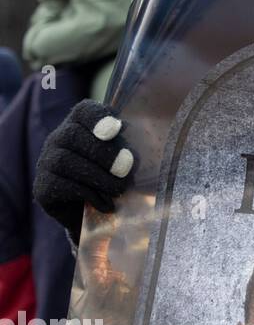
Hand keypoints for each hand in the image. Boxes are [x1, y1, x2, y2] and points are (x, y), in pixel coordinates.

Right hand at [34, 100, 134, 242]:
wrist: (90, 214)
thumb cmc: (113, 177)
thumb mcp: (124, 158)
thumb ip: (128, 145)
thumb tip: (139, 134)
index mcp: (79, 125)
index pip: (83, 110)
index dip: (99, 117)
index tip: (116, 129)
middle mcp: (58, 139)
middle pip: (74, 135)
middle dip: (104, 153)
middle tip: (126, 169)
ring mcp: (46, 163)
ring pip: (66, 161)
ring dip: (97, 176)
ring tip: (119, 189)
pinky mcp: (43, 187)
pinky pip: (61, 185)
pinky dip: (88, 193)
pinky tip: (106, 203)